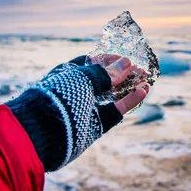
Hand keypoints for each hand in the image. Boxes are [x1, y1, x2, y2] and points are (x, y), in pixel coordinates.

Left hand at [6, 54, 149, 171]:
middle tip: (142, 70)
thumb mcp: (83, 77)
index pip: (92, 62)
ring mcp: (86, 108)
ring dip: (130, 87)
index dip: (110, 59)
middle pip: (105, 79)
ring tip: (146, 79)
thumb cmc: (59, 96)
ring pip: (113, 95)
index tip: (127, 58)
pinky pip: (115, 111)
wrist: (44, 132)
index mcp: (69, 74)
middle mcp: (78, 91)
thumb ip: (106, 72)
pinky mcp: (95, 125)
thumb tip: (126, 63)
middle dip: (124, 74)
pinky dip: (129, 101)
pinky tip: (143, 91)